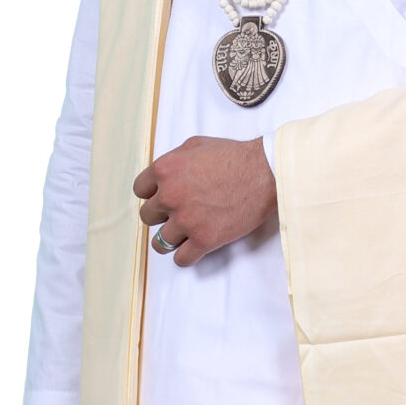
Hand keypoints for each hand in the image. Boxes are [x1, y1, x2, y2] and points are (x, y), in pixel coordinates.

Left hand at [134, 135, 277, 266]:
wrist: (265, 172)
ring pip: (160, 243)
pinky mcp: (204, 239)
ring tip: (183, 236)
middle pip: (148, 217)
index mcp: (165, 170)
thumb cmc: (235, 156)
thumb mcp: (196, 144)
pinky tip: (194, 248)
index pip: (140, 190)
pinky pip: (181, 259)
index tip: (164, 198)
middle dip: (162, 216)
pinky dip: (186, 256)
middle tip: (179, 214)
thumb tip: (163, 175)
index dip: (152, 194)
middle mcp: (170, 196)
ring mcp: (186, 220)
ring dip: (170, 240)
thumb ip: (174, 159)